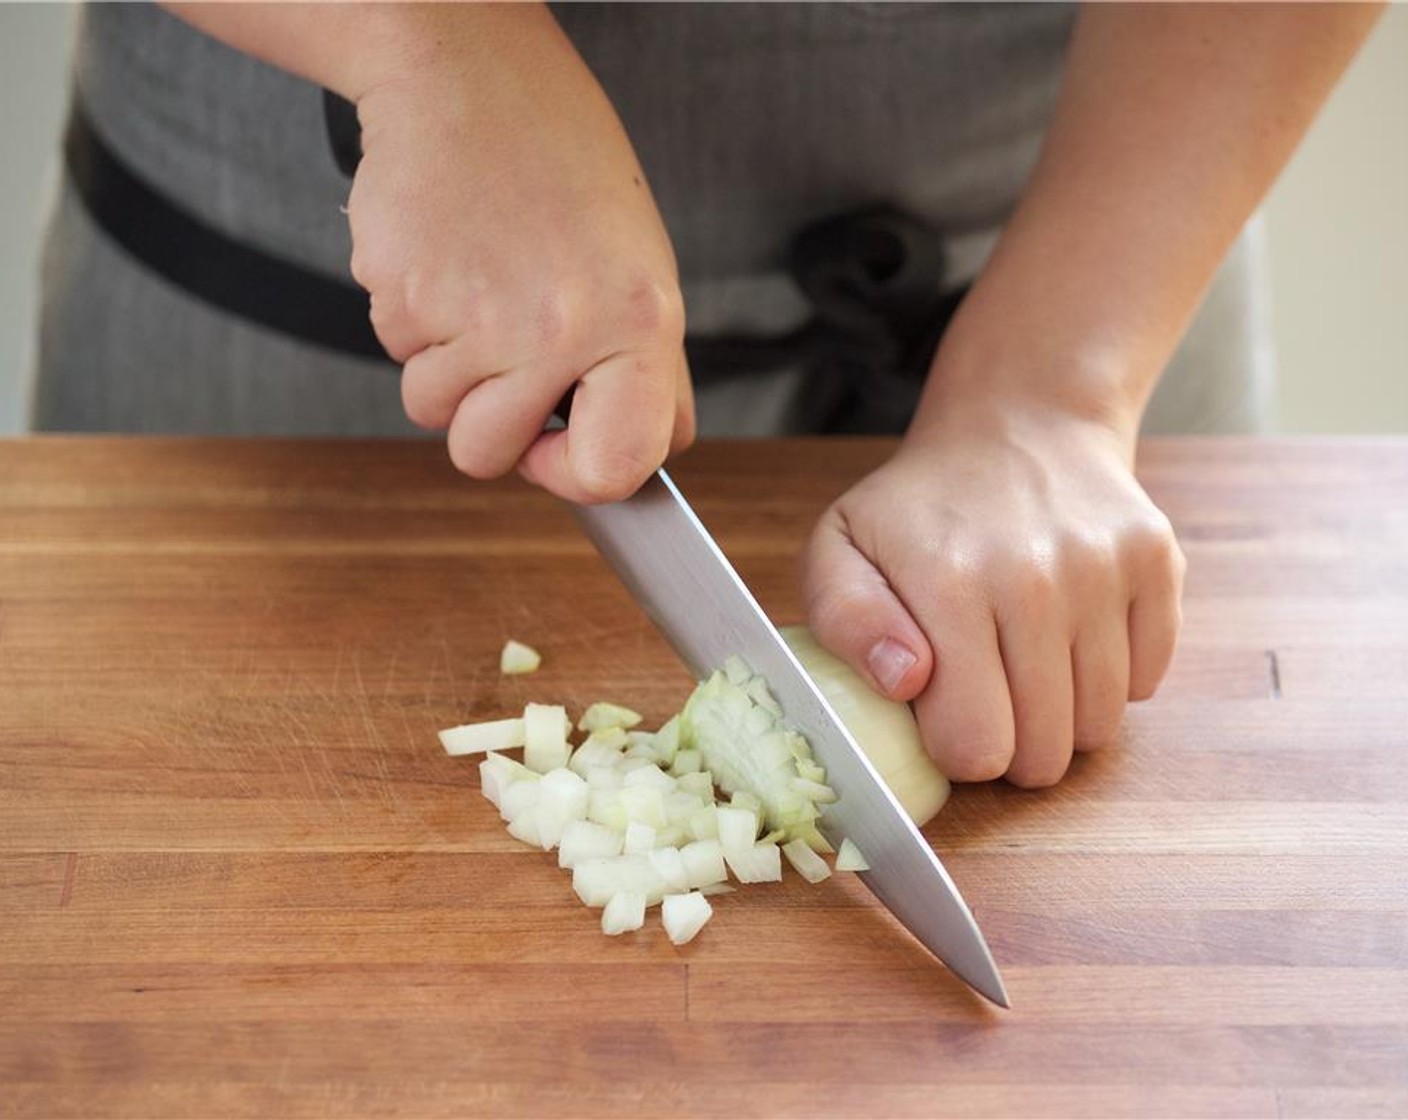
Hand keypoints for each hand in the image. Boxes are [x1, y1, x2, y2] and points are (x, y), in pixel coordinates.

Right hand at [346, 5, 693, 501]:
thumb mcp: (641, 266)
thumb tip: (647, 459)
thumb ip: (650, 372)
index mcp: (635, 322)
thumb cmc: (560, 162)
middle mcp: (558, 328)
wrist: (465, 74)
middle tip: (506, 350)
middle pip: (488, 456)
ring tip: (479, 288)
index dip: (579, 475)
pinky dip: (413, 322)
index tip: (562, 446)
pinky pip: (397, 356)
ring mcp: (473, 316)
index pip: (614, 468)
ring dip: (446, 367)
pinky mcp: (401, 295)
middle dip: (487, 420)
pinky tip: (446, 261)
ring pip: (433, 412)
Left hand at [800, 389, 1184, 787]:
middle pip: (1043, 752)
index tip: (943, 709)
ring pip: (1098, 727)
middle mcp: (1036, 577)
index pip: (974, 747)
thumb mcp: (838, 549)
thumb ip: (846, 620)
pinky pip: (1146, 682)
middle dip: (1009, 747)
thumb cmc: (917, 508)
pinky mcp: (1157, 562)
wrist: (1016, 426)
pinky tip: (1070, 636)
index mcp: (949, 582)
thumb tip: (906, 679)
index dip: (955, 747)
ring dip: (1061, 719)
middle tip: (986, 697)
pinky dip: (1111, 679)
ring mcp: (1105, 568)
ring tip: (1024, 666)